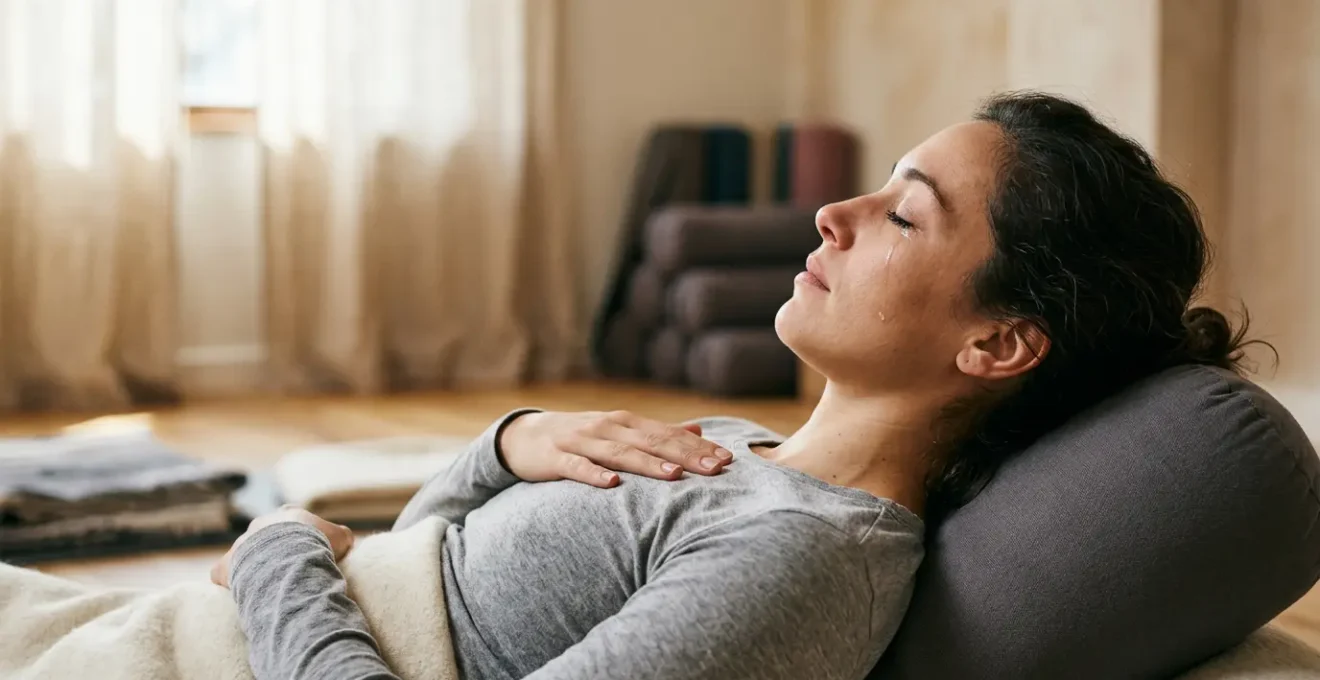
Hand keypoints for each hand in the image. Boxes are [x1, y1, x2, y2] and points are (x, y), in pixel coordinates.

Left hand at [210, 505, 354, 588]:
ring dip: (253, 568)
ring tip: (268, 587)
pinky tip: (240, 595)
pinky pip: (222, 574)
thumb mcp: (341, 537)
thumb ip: (341, 535)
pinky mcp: (224, 566)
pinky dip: (229, 583)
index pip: (293, 520)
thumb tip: (344, 541)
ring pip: (244, 556)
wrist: (287, 560)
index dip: (301, 535)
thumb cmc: (316, 546)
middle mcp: (260, 526)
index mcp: (287, 515)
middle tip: (288, 571)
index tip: (308, 550)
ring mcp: (240, 545)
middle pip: (266, 537)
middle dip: (275, 551)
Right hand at [499, 411, 733, 487]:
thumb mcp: (619, 431)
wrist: (522, 436)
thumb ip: (657, 432)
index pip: (669, 434)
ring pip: (620, 453)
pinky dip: (595, 475)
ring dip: (648, 464)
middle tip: (715, 469)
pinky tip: (613, 484)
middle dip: (685, 455)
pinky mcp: (556, 459)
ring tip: (675, 476)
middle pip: (652, 442)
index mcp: (626, 423)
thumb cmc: (580, 438)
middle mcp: (608, 428)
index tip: (727, 460)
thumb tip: (698, 429)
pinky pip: (578, 468)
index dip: (698, 447)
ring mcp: (581, 442)